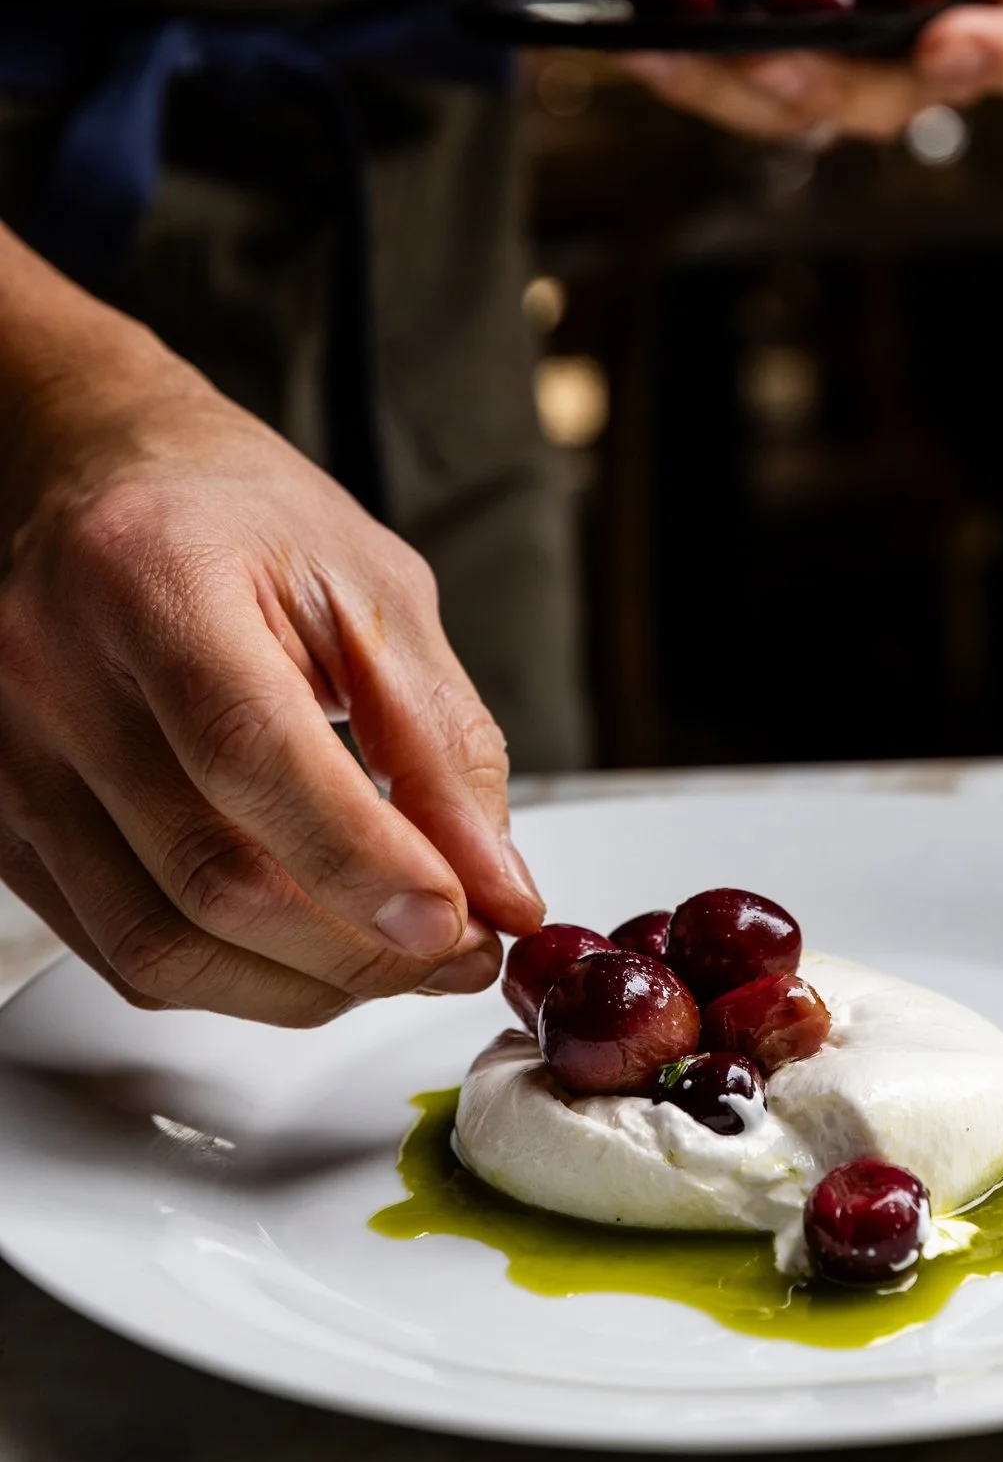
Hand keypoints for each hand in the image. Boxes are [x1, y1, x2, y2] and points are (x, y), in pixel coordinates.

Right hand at [0, 330, 543, 1025]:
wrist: (93, 476)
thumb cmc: (228, 512)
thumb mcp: (368, 587)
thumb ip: (439, 737)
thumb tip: (495, 883)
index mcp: (149, 578)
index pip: (248, 752)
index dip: (362, 860)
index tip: (460, 920)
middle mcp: (53, 673)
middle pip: (209, 876)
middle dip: (361, 944)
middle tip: (462, 949)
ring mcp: (12, 758)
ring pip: (160, 946)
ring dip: (304, 985)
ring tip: (397, 958)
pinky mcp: (5, 824)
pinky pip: (120, 951)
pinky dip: (233, 978)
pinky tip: (310, 951)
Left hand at [618, 0, 1002, 142]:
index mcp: (1000, 9)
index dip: (989, 58)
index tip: (945, 44)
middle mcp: (930, 69)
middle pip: (890, 99)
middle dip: (823, 81)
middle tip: (767, 56)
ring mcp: (850, 88)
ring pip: (798, 113)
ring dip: (731, 88)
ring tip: (667, 51)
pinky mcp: (780, 87)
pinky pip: (734, 97)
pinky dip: (684, 73)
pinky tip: (637, 50)